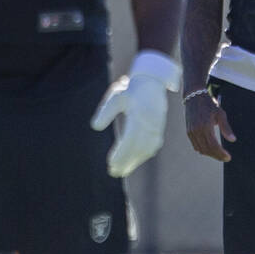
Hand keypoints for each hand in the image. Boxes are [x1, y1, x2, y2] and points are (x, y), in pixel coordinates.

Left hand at [90, 51, 179, 177]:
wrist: (153, 81)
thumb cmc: (131, 89)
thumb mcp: (116, 97)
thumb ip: (105, 112)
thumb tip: (95, 127)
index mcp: (139, 116)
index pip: (129, 140)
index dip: (121, 154)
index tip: (111, 163)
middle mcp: (150, 123)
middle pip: (138, 148)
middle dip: (126, 162)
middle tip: (114, 172)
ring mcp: (157, 127)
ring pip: (147, 149)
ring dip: (135, 161)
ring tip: (123, 170)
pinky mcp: (160, 128)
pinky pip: (153, 146)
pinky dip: (144, 155)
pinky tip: (135, 160)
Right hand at [184, 89, 235, 161]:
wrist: (194, 96)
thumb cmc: (209, 104)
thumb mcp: (220, 114)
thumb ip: (226, 128)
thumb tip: (233, 140)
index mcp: (205, 126)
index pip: (213, 146)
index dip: (221, 154)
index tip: (228, 157)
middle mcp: (196, 131)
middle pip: (207, 150)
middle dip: (217, 156)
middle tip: (225, 158)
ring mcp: (191, 132)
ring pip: (201, 149)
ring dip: (210, 154)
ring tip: (219, 154)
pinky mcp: (188, 132)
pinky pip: (195, 145)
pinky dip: (203, 150)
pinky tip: (210, 150)